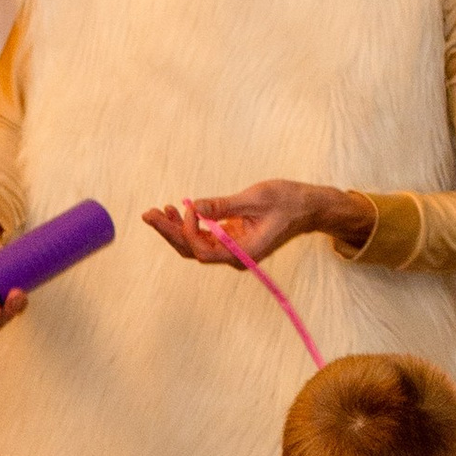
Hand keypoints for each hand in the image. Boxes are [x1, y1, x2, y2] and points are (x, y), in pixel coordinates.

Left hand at [143, 183, 364, 268]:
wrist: (307, 207)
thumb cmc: (287, 201)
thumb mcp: (255, 198)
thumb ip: (223, 206)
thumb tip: (193, 207)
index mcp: (244, 253)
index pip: (204, 252)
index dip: (188, 233)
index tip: (185, 208)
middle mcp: (234, 257)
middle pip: (193, 251)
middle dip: (169, 232)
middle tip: (148, 214)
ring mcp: (232, 250)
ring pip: (195, 245)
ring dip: (175, 228)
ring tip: (157, 211)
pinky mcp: (231, 240)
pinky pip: (203, 237)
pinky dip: (189, 224)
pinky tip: (176, 210)